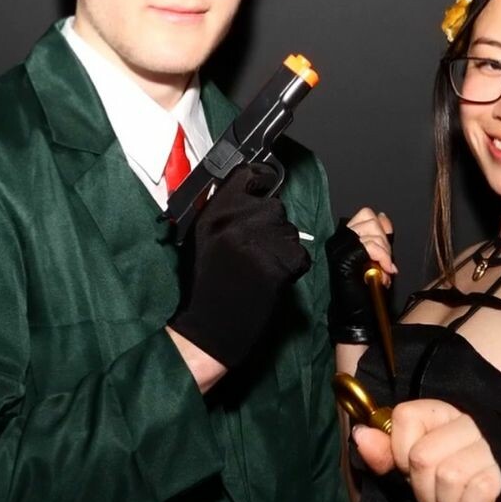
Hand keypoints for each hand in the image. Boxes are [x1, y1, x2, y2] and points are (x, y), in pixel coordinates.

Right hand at [169, 163, 309, 368]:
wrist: (210, 326)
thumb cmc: (205, 286)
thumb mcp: (201, 238)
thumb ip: (224, 213)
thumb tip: (248, 194)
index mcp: (215, 211)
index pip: (248, 175)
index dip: (259, 182)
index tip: (261, 190)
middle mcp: (237, 219)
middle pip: (274, 206)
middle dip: (271, 227)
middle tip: (256, 252)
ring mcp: (261, 239)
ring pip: (290, 232)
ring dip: (282, 248)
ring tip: (260, 269)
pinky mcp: (281, 261)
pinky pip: (299, 255)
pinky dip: (291, 267)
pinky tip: (271, 280)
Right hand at [325, 207, 394, 344]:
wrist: (354, 314)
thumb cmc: (363, 290)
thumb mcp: (375, 257)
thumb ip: (379, 237)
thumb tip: (384, 217)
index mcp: (343, 239)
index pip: (365, 214)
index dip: (381, 227)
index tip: (387, 247)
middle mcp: (338, 241)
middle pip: (370, 219)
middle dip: (384, 241)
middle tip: (385, 262)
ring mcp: (339, 249)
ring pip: (372, 232)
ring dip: (385, 253)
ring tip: (383, 270)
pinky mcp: (344, 258)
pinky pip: (371, 246)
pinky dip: (383, 258)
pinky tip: (385, 271)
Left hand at [353, 396, 500, 501]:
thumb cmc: (449, 483)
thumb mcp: (410, 470)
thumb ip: (383, 454)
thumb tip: (361, 434)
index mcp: (439, 413)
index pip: (405, 417)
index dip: (398, 451)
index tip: (408, 469)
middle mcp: (465, 423)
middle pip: (422, 456)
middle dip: (422, 490)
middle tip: (434, 498)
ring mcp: (488, 447)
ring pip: (448, 477)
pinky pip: (475, 494)